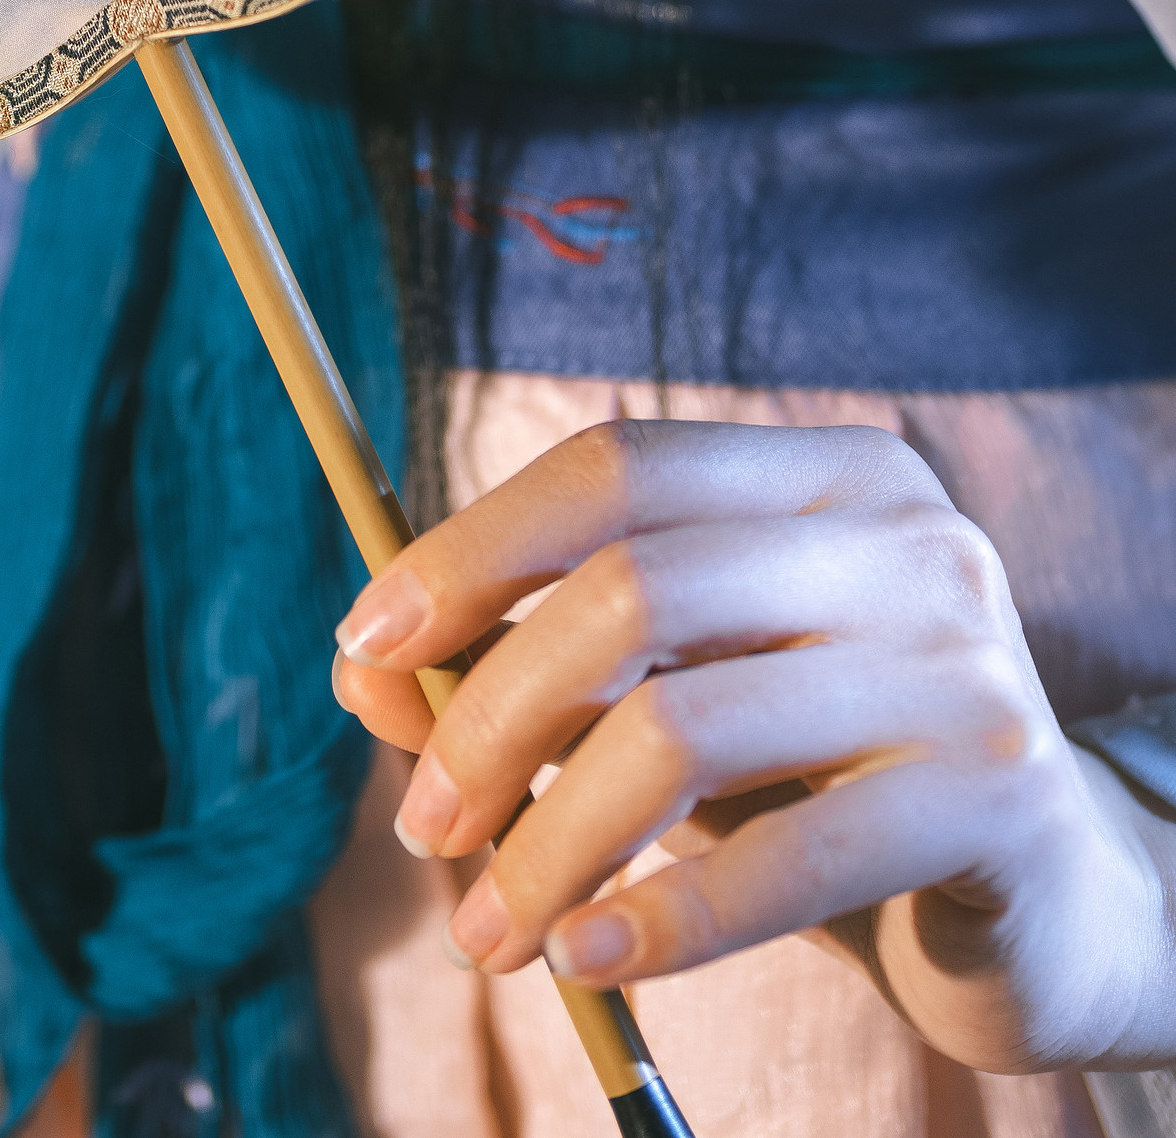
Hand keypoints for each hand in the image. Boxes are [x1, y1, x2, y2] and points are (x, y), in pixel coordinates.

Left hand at [331, 417, 1174, 1071]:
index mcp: (825, 475)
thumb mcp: (685, 708)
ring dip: (552, 838)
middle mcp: (903, 536)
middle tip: (421, 824)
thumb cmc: (829, 787)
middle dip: (493, 712)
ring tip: (490, 928)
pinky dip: (664, 916)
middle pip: (634, 589)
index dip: (474, 548)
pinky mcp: (995, 796)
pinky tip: (589, 955)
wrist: (1057, 909)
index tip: (368, 646)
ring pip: (688, 728)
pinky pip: (791, 855)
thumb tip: (364, 677)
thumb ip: (535, 675)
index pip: (615, 466)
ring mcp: (960, 659)